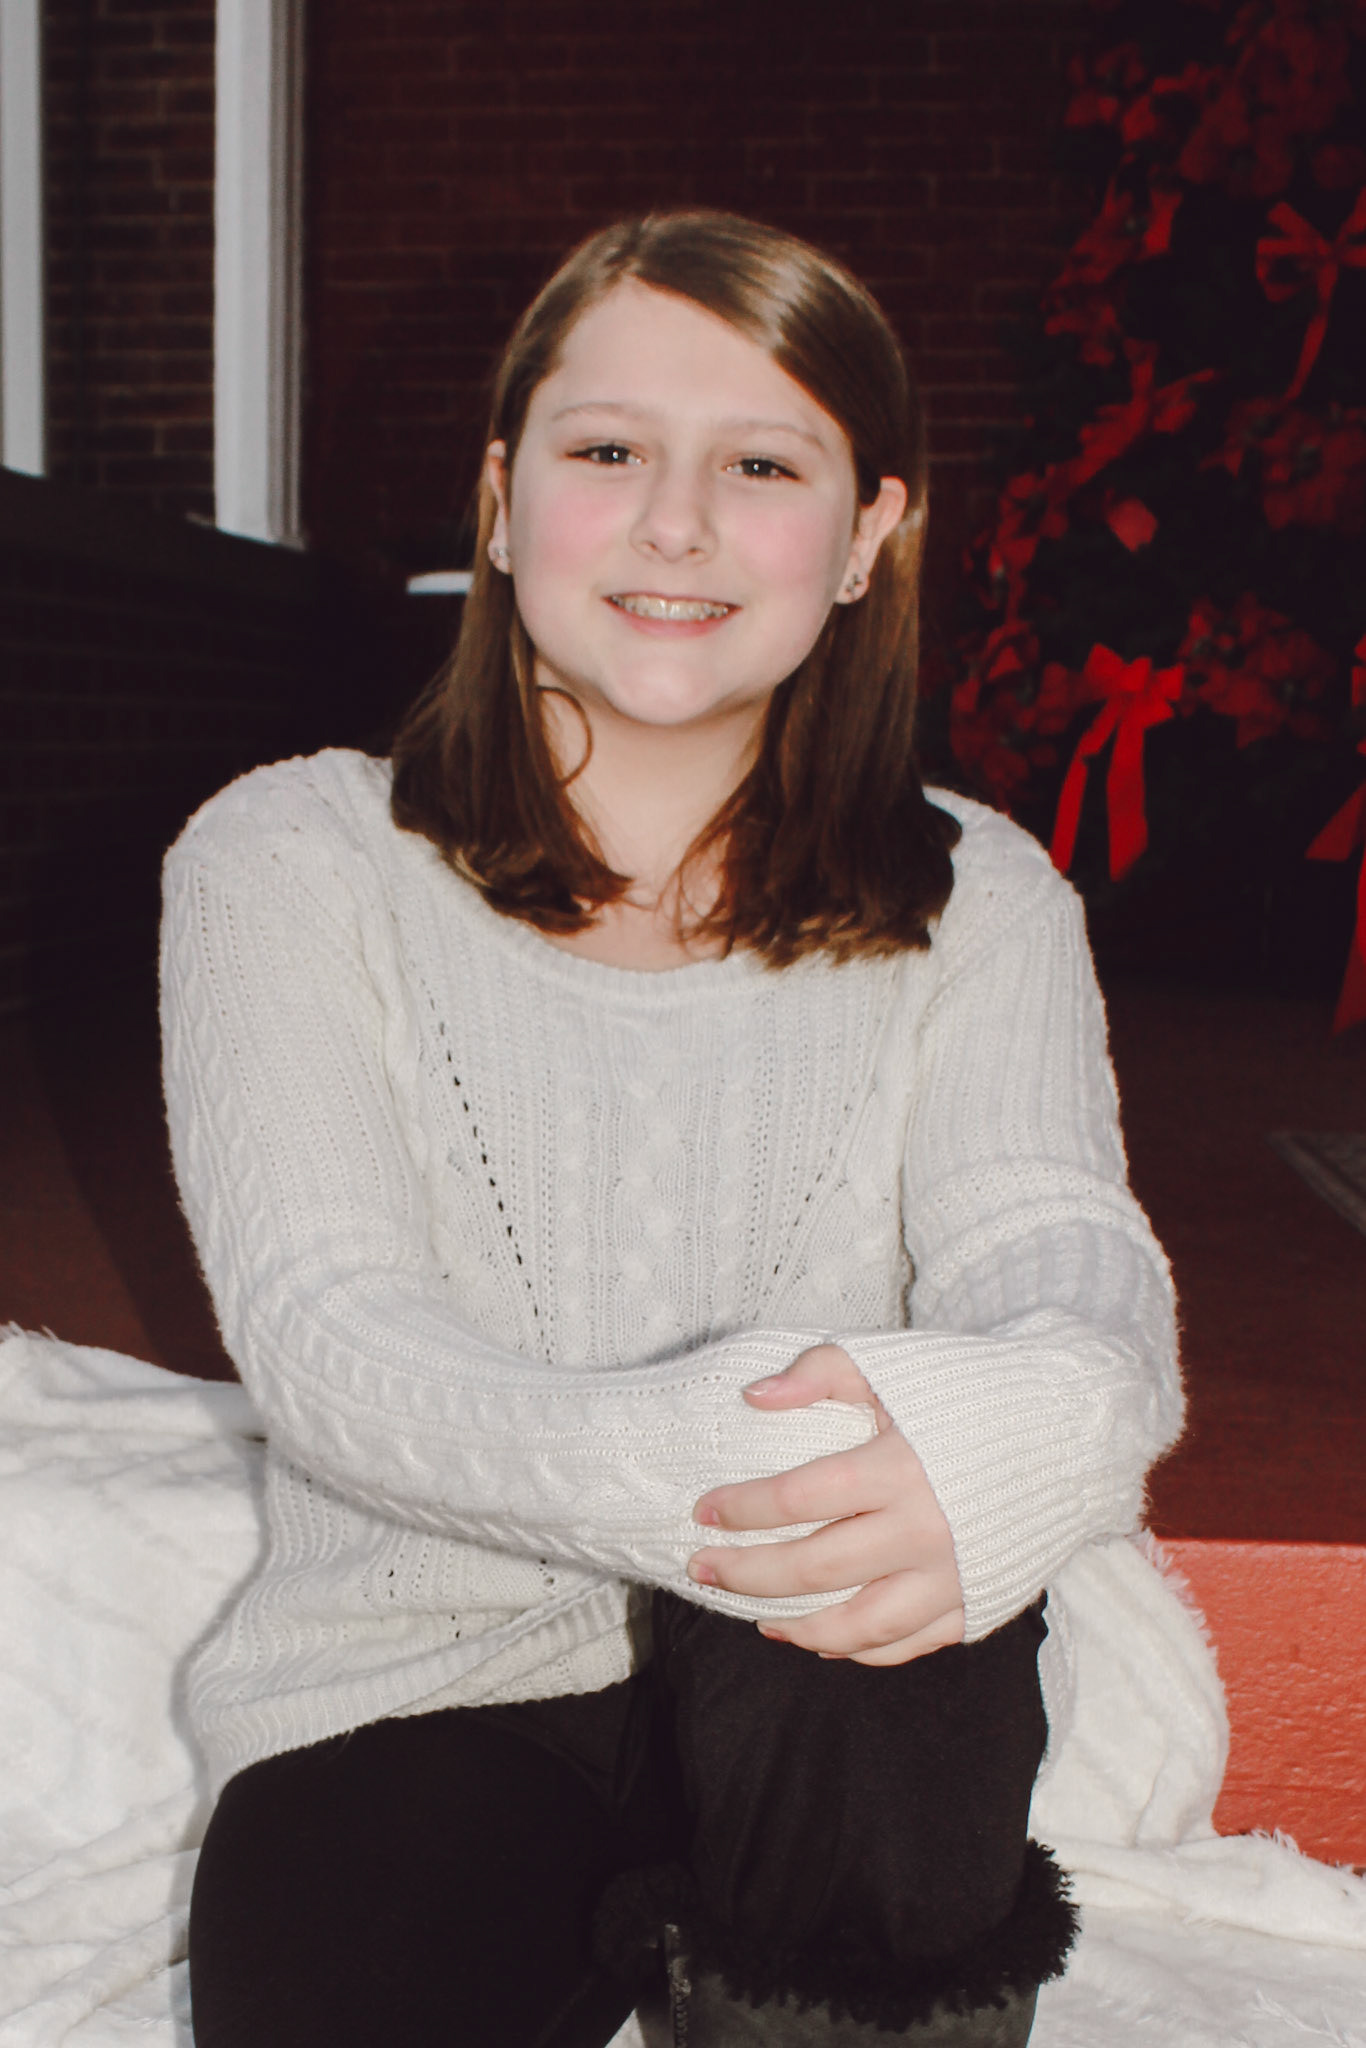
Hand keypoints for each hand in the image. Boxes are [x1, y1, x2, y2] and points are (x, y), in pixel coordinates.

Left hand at [688, 1344, 965, 1664]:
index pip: (799, 1498)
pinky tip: (824, 1638)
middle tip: (704, 1569)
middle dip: (749, 1573)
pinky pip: (909, 1644)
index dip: (743, 1507)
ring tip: (757, 1618)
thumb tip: (755, 1395)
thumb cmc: (974, 1390)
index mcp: (900, 1467)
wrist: (1070, 1426)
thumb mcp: (895, 1365)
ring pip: (860, 1624)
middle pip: (816, 1568)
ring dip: (798, 1627)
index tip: (704, 1511)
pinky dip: (861, 1649)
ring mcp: (953, 1575)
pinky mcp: (978, 1604)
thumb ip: (822, 1372)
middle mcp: (926, 1530)